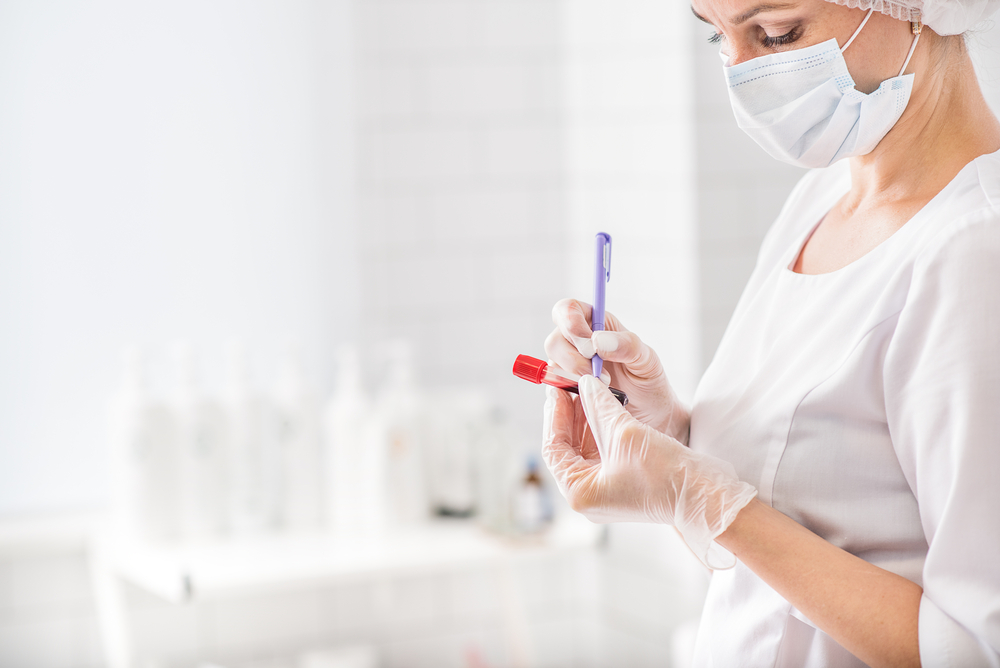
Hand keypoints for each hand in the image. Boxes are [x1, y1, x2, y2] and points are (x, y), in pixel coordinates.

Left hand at [542, 375, 756, 567]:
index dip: (554, 415)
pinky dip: (605, 430)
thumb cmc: (663, 474)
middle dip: (572, 415)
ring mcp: (607, 491)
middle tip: (573, 386)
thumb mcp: (624, 432)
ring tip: (592, 391)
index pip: (553, 448)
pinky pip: (606, 453)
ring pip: (588, 448)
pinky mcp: (625, 484)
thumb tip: (585, 384)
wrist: (705, 495)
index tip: (556, 389)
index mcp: (579, 492)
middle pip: (568, 448)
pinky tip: (610, 406)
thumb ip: (599, 406)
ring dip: (589, 420)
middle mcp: (589, 496)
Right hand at [544, 299, 686, 441]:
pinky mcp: (566, 389)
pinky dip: (570, 393)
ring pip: (553, 365)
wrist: (651, 415)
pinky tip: (592, 397)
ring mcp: (569, 367)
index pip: (568, 310)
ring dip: (574, 377)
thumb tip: (598, 341)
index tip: (590, 345)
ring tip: (604, 386)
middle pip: (554, 340)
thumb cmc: (649, 382)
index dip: (571, 322)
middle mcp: (577, 343)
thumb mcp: (647, 360)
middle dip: (572, 358)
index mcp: (596, 324)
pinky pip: (555, 388)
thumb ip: (627, 345)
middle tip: (597, 373)